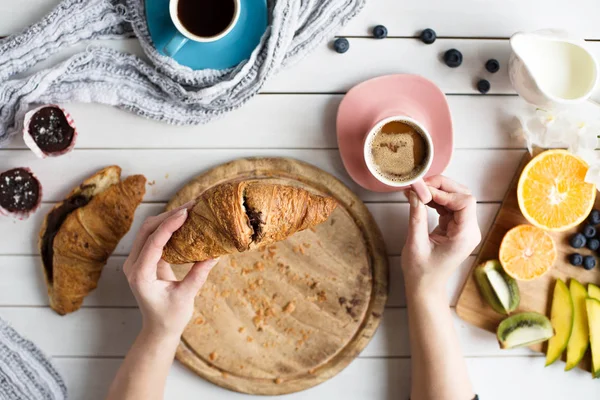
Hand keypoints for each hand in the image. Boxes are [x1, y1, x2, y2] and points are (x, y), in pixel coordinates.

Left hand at [124, 204, 218, 339]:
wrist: (158, 329)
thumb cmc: (171, 317)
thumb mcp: (187, 296)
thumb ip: (198, 274)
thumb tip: (215, 253)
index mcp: (140, 275)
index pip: (153, 242)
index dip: (169, 225)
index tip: (186, 213)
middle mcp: (133, 265)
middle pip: (147, 230)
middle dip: (169, 215)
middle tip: (192, 206)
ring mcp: (136, 261)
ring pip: (148, 230)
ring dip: (167, 218)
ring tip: (190, 209)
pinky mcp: (144, 259)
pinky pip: (153, 236)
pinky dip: (167, 226)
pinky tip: (184, 221)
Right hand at [401, 175, 480, 294]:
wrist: (425, 287)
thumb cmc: (421, 272)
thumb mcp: (416, 243)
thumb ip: (417, 216)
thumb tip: (415, 192)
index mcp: (465, 236)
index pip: (465, 202)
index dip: (445, 192)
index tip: (423, 191)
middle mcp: (469, 230)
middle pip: (463, 195)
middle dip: (442, 186)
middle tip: (419, 185)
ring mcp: (463, 228)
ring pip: (456, 198)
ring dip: (437, 191)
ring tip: (417, 191)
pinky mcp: (455, 227)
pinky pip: (449, 206)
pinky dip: (435, 199)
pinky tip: (421, 198)